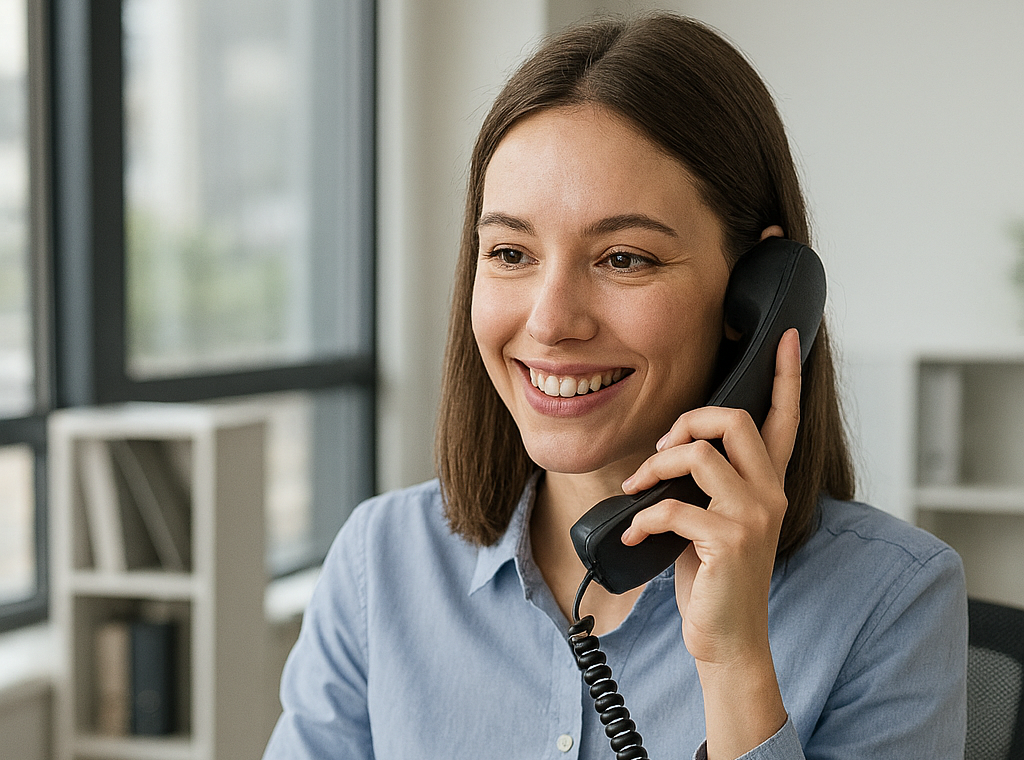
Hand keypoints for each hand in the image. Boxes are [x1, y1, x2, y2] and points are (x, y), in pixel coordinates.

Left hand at [619, 328, 800, 758]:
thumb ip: (705, 484)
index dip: (786, 376)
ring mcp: (754, 517)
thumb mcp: (712, 520)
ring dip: (654, 469)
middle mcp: (770, 494)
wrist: (727, 639)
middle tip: (658, 451)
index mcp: (768, 484)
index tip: (790, 336)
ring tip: (636, 490)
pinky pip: (673, 506)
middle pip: (732, 420)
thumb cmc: (712, 578)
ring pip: (698, 455)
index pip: (785, 419)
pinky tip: (634, 534)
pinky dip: (642, 517)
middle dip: (685, 421)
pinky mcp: (730, 541)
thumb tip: (667, 453)